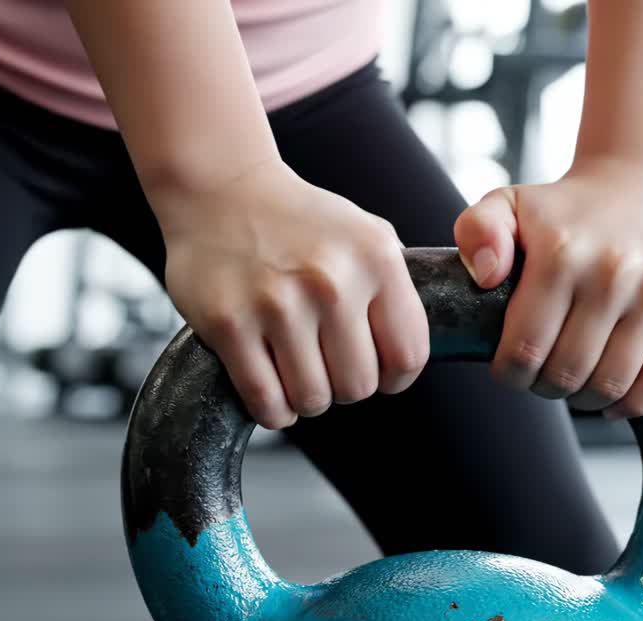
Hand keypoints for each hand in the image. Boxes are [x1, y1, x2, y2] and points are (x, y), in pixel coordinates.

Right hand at [158, 161, 428, 428]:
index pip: (408, 355)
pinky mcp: (228, 324)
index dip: (395, 377)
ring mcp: (277, 303)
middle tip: (328, 365)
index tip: (379, 372)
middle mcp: (331, 280)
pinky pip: (266, 401)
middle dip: (346, 387)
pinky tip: (272, 387)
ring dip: (308, 398)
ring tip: (298, 371)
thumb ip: (398, 288)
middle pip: (358, 386)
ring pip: (313, 399)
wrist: (221, 190)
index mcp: (376, 258)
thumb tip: (422, 347)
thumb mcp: (368, 235)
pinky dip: (273, 409)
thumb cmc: (300, 222)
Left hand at [453, 156, 642, 418]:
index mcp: (560, 252)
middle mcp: (613, 271)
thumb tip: (486, 276)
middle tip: (541, 374)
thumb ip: (477, 232)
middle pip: (568, 373)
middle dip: (545, 386)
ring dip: (584, 398)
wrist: (639, 184)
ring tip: (574, 380)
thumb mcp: (506, 203)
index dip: (511, 374)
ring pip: (612, 384)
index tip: (510, 368)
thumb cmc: (563, 209)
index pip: (525, 349)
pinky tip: (610, 396)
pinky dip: (631, 403)